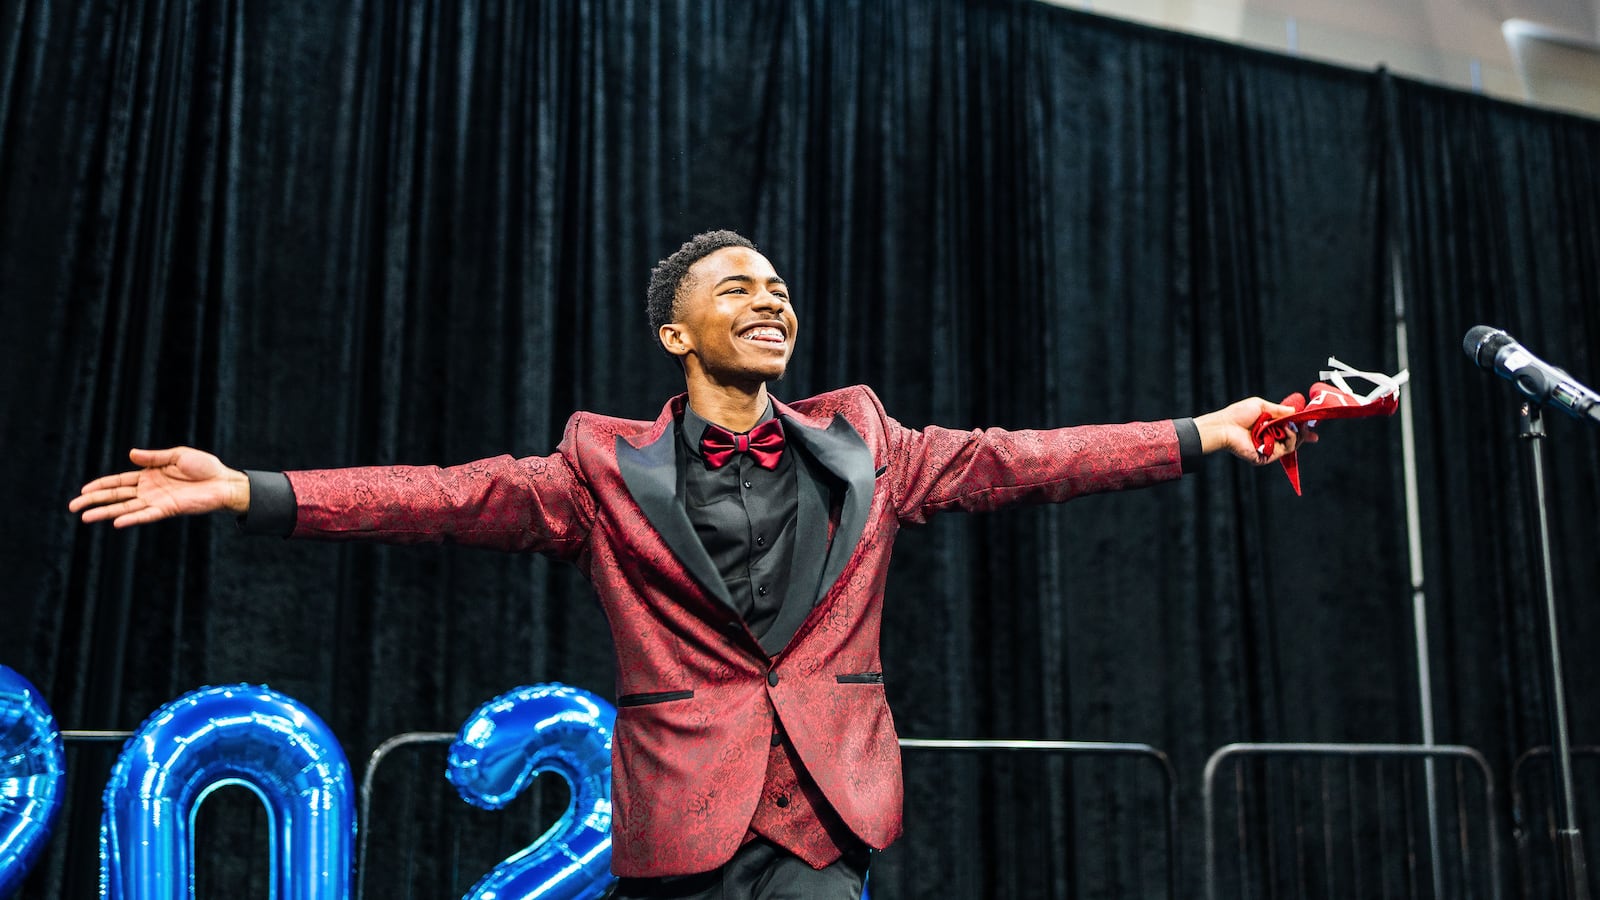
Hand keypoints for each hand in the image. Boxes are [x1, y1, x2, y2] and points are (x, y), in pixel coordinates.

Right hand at [69, 447, 250, 527]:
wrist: (224, 481)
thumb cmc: (204, 466)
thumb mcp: (177, 455)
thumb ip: (153, 457)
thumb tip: (130, 454)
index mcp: (149, 475)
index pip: (118, 481)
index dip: (100, 485)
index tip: (83, 491)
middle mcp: (149, 490)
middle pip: (116, 496)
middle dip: (94, 501)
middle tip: (73, 507)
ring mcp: (157, 501)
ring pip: (125, 508)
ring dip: (106, 512)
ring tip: (86, 518)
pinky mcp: (168, 509)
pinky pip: (146, 515)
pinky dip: (131, 518)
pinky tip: (116, 522)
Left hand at [1194, 397, 1317, 464]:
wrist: (1224, 426)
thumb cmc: (1238, 415)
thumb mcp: (1262, 406)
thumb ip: (1280, 410)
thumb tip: (1295, 411)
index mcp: (1268, 428)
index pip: (1289, 431)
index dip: (1302, 430)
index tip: (1313, 427)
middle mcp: (1270, 440)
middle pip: (1294, 439)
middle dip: (1303, 432)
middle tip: (1308, 425)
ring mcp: (1268, 450)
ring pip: (1292, 445)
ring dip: (1295, 434)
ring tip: (1291, 426)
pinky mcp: (1266, 457)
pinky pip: (1284, 450)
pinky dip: (1288, 438)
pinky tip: (1285, 430)